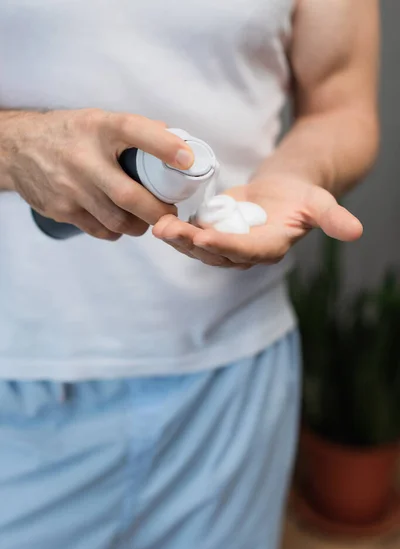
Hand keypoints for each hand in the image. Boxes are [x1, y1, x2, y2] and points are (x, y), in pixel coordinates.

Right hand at [3, 109, 192, 239]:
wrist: (18, 150)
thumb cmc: (68, 135)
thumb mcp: (97, 121)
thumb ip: (133, 132)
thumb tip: (175, 142)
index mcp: (98, 128)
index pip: (135, 132)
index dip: (164, 146)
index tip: (187, 159)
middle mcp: (84, 158)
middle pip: (130, 196)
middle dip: (158, 212)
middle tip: (169, 213)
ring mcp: (71, 188)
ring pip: (118, 220)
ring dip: (139, 225)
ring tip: (145, 218)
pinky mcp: (62, 210)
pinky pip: (101, 230)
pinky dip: (117, 230)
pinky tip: (119, 221)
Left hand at [153, 175, 362, 267]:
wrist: (284, 192)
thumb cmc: (302, 196)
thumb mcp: (319, 202)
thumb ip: (333, 218)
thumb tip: (357, 232)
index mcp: (270, 248)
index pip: (248, 252)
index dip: (227, 246)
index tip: (206, 237)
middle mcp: (246, 253)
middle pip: (216, 254)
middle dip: (192, 245)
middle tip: (168, 230)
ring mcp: (227, 245)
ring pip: (200, 248)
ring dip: (179, 240)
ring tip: (159, 225)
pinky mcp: (214, 233)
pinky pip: (193, 235)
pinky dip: (177, 229)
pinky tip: (160, 218)